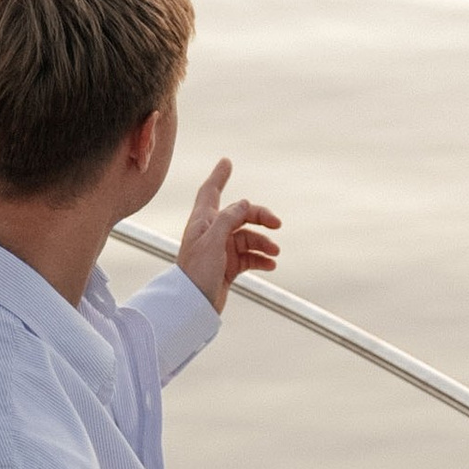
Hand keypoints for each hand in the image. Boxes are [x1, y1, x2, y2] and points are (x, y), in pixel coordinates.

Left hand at [178, 157, 281, 312]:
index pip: (210, 192)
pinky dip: (261, 259)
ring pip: (248, 237)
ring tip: (275, 253)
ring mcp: (221, 250)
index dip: (218, 176)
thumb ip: (228, 219)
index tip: (226, 162)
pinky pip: (250, 257)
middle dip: (260, 217)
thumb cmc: (196, 273)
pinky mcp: (228, 266)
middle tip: (277, 224)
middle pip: (240, 215)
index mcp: (202, 222)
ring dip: (264, 243)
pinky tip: (270, 265)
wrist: (192, 307)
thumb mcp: (212, 242)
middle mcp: (211, 232)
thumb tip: (244, 203)